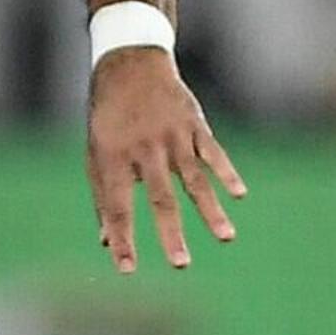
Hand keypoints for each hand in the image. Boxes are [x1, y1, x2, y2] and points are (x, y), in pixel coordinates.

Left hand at [88, 47, 242, 272]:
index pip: (117, 206)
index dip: (122, 238)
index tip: (127, 268)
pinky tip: (239, 194)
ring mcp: (172, 136)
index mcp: (112, 157)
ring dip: (210, 210)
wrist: (130, 66)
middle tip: (181, 265)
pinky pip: (213, 152)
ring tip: (226, 238)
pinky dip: (227, 172)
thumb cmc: (109, 118)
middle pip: (160, 198)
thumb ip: (104, 197)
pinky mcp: (194, 124)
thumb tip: (107, 242)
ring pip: (194, 179)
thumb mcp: (96, 152)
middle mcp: (143, 148)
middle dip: (170, 233)